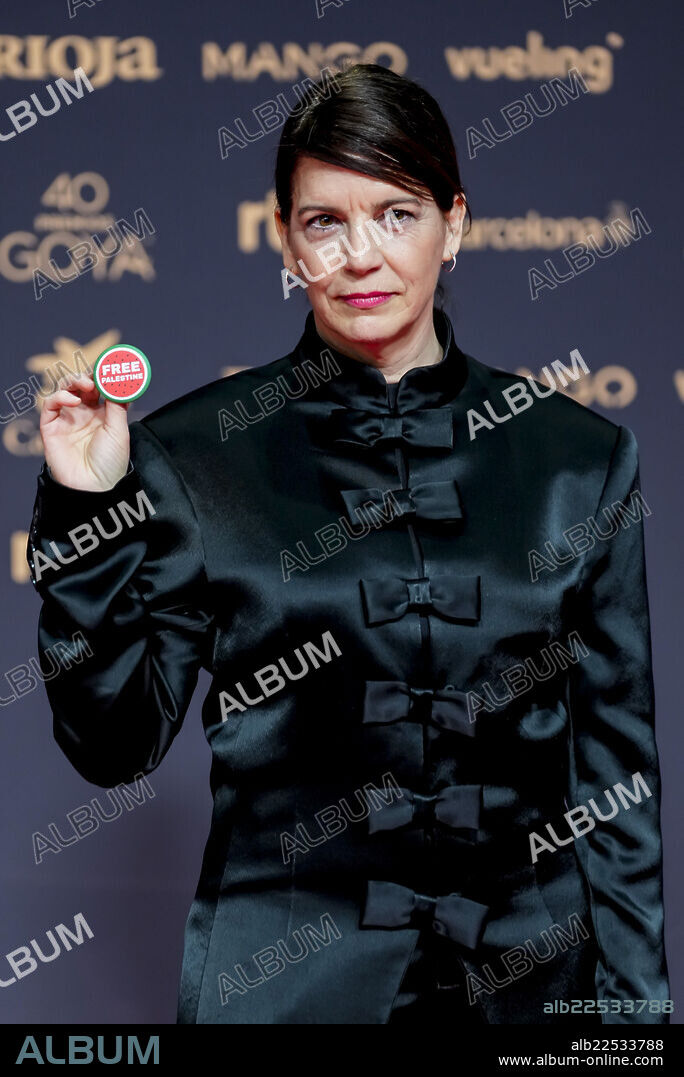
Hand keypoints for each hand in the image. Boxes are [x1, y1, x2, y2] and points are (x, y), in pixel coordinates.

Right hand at [39, 372, 130, 491]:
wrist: (95, 487)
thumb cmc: (110, 463)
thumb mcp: (119, 431)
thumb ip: (117, 404)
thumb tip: (119, 380)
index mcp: (103, 415)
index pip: (101, 388)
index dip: (104, 377)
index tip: (111, 367)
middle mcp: (84, 415)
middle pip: (82, 386)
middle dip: (89, 376)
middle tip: (97, 375)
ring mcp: (67, 420)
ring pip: (65, 390)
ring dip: (74, 381)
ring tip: (86, 385)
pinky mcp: (51, 427)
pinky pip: (50, 405)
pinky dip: (60, 397)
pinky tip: (74, 400)